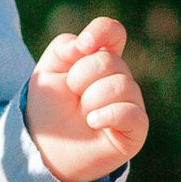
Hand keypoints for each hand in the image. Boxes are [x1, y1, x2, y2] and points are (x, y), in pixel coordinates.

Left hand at [26, 15, 147, 181]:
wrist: (44, 150)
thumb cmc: (48, 110)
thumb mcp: (46, 72)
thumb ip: (64, 48)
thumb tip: (87, 44)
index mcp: (100, 60)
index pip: (114, 32)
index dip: (102, 32)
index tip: (83, 46)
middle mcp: (120, 79)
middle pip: (110, 61)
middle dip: (81, 77)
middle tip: (72, 95)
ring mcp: (131, 104)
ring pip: (122, 85)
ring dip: (92, 99)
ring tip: (82, 114)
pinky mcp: (136, 130)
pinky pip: (132, 113)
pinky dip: (108, 115)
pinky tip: (93, 122)